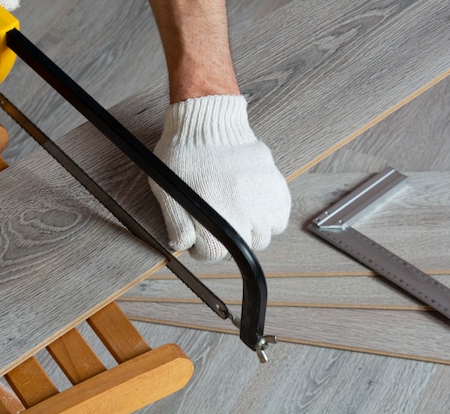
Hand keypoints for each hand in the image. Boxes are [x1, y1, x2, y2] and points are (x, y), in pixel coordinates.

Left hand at [149, 95, 290, 260]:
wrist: (209, 122)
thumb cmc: (185, 154)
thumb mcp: (168, 191)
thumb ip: (177, 225)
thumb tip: (185, 246)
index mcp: (216, 220)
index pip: (214, 255)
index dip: (202, 247)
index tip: (200, 235)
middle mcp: (245, 216)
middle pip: (243, 247)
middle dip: (228, 238)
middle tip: (219, 219)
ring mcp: (264, 201)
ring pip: (265, 235)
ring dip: (253, 230)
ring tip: (239, 212)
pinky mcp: (277, 187)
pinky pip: (281, 217)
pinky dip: (271, 216)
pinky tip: (256, 205)